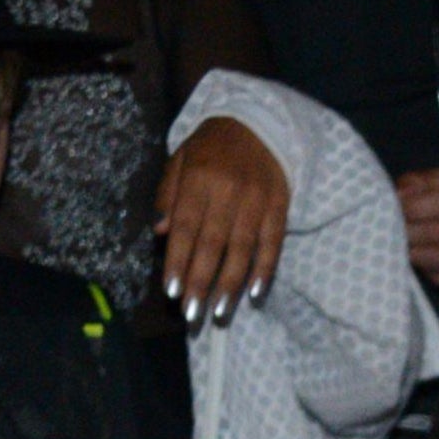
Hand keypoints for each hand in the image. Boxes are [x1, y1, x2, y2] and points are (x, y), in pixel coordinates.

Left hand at [156, 113, 288, 325]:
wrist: (258, 125)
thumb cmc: (212, 147)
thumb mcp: (181, 160)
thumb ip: (168, 193)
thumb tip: (159, 230)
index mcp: (198, 178)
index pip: (185, 227)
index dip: (178, 260)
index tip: (171, 291)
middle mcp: (228, 191)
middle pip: (212, 244)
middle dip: (201, 281)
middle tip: (193, 314)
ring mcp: (257, 201)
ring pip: (242, 249)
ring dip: (230, 284)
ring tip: (220, 312)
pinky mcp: (279, 208)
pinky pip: (272, 244)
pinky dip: (264, 269)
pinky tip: (254, 293)